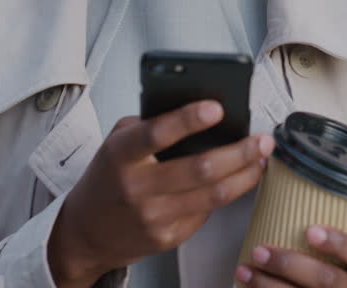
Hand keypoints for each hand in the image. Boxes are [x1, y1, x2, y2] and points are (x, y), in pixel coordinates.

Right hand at [48, 100, 273, 287]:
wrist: (85, 232)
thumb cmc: (107, 179)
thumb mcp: (116, 142)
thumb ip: (149, 124)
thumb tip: (198, 111)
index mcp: (121, 155)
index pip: (156, 134)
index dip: (188, 120)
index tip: (216, 108)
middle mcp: (136, 187)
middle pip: (199, 169)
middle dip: (239, 152)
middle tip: (262, 139)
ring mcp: (153, 216)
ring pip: (212, 195)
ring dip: (245, 175)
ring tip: (261, 158)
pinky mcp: (166, 238)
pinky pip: (206, 213)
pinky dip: (227, 195)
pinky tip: (237, 181)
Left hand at [236, 226, 346, 287]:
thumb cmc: (345, 275)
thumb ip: (334, 238)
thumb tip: (292, 192)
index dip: (339, 243)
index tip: (310, 230)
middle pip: (327, 280)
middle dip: (290, 265)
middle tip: (260, 251)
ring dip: (268, 285)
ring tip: (244, 270)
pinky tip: (249, 286)